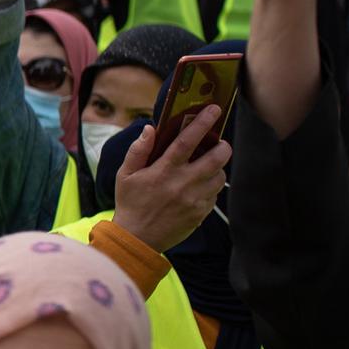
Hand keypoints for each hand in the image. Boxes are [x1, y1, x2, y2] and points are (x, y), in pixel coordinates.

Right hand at [110, 107, 232, 252]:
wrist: (137, 238)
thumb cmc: (130, 203)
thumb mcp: (125, 175)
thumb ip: (138, 151)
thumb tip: (149, 128)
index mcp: (163, 171)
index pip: (187, 141)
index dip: (202, 123)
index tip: (214, 110)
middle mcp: (182, 184)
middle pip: (216, 158)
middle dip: (222, 146)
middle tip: (218, 144)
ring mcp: (194, 200)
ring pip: (220, 176)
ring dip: (218, 167)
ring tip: (208, 166)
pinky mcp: (201, 213)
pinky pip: (215, 194)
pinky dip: (211, 187)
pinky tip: (200, 187)